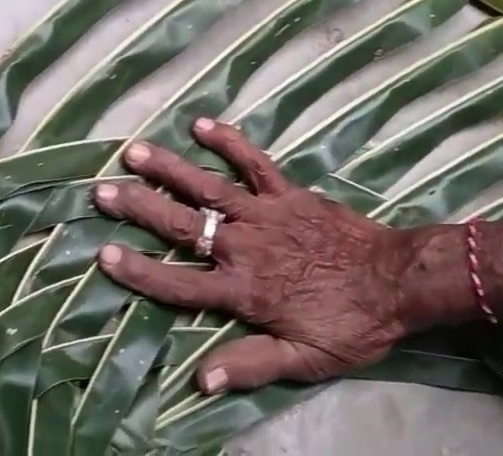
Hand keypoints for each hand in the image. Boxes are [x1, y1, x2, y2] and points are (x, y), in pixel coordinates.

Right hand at [92, 119, 422, 393]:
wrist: (400, 281)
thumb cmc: (351, 325)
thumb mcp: (305, 360)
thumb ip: (252, 364)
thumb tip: (202, 378)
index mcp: (244, 292)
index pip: (180, 283)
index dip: (141, 272)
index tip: (104, 255)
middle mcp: (247, 248)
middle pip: (182, 226)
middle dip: (139, 208)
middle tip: (101, 191)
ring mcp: (267, 215)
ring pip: (209, 189)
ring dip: (170, 169)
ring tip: (134, 151)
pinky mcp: (289, 194)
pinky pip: (255, 163)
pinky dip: (229, 142)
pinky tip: (201, 124)